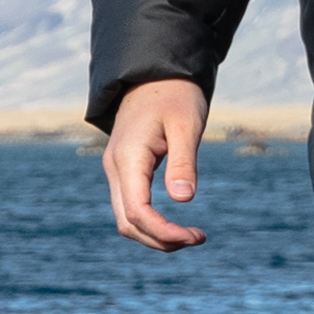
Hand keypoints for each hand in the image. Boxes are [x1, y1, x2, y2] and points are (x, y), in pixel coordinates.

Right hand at [99, 79, 211, 251]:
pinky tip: (175, 222)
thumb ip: (183, 162)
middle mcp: (115, 167)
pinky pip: (130, 206)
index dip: (164, 232)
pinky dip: (150, 223)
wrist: (153, 73)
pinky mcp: (124, 170)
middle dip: (160, 240)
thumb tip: (183, 199)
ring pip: (126, 219)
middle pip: (127, 223)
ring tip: (190, 235)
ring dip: (155, 235)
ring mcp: (116, 170)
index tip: (196, 237)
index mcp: (128, 158)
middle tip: (198, 238)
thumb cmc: (175, 95)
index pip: (137, 211)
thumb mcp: (186, 125)